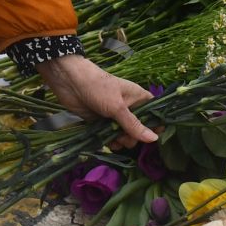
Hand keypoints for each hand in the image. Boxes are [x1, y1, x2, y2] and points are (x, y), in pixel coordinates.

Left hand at [37, 55, 157, 143]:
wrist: (69, 82)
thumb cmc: (97, 88)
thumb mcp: (118, 107)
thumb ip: (134, 125)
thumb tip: (154, 139)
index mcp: (138, 97)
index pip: (155, 112)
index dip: (156, 125)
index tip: (153, 136)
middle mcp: (129, 107)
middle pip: (140, 128)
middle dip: (133, 136)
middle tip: (123, 136)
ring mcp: (115, 115)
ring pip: (126, 134)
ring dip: (121, 141)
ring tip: (114, 140)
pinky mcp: (102, 122)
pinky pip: (112, 136)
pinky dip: (111, 141)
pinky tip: (108, 142)